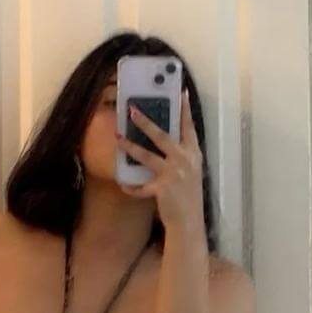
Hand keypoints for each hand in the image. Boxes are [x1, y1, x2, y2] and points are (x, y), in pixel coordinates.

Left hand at [117, 92, 205, 235]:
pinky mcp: (162, 188)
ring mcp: (173, 174)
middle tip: (132, 110)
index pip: (189, 127)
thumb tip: (166, 139)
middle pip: (162, 136)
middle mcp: (185, 160)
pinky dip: (131, 186)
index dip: (184, 109)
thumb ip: (181, 155)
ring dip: (130, 145)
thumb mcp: (191, 170)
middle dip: (145, 122)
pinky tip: (123, 184)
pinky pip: (141, 185)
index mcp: (193, 154)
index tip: (180, 92)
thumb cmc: (189, 194)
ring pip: (147, 155)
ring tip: (118, 137)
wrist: (189, 221)